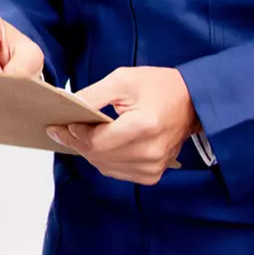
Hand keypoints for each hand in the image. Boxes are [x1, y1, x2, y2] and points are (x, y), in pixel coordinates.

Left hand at [47, 67, 197, 185]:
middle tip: (63, 129)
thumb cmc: (160, 87)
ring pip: (103, 165)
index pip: (96, 141)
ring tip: (83, 134)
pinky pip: (116, 171)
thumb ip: (93, 95)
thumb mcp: (122, 80)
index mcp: (143, 127)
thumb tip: (68, 107)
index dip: (75, 134)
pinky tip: (103, 144)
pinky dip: (104, 159)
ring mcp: (152, 166)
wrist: (192, 102)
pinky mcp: (152, 174)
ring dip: (89, 151)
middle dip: (77, 141)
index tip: (61, 124)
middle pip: (98, 155)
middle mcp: (149, 152)